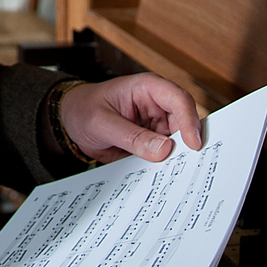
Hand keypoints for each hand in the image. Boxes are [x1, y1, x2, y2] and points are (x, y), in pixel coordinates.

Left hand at [59, 74, 202, 163]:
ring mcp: (156, 124)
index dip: (189, 120)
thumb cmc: (83, 110)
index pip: (177, 99)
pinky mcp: (153, 142)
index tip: (193, 145)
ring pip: (179, 141)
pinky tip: (169, 179)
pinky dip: (170, 166)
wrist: (71, 122)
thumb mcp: (101, 122)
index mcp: (146, 87)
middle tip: (195, 167)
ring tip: (183, 177)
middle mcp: (156, 104)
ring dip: (181, 158)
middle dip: (190, 144)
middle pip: (185, 122)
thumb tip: (164, 150)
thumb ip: (131, 136)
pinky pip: (167, 154)